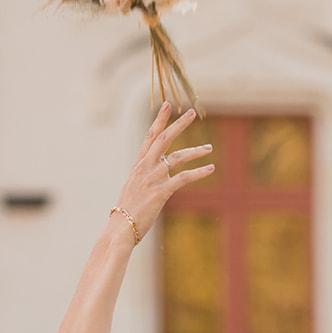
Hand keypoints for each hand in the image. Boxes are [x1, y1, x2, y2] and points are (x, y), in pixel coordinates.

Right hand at [114, 104, 215, 235]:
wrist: (121, 227)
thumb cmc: (127, 212)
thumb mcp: (134, 189)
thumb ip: (145, 179)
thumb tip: (152, 177)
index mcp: (138, 165)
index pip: (150, 137)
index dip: (159, 120)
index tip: (167, 105)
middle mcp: (145, 167)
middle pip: (164, 139)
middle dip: (179, 124)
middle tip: (192, 112)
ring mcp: (154, 178)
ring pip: (178, 157)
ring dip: (195, 151)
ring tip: (209, 149)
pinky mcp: (162, 191)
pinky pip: (184, 178)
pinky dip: (199, 172)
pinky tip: (210, 169)